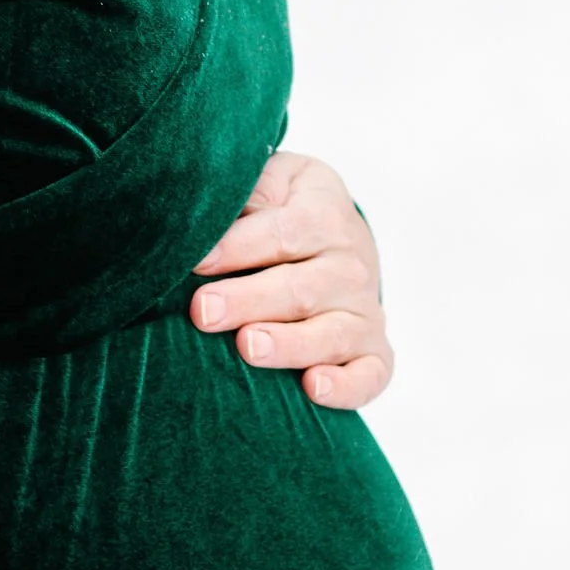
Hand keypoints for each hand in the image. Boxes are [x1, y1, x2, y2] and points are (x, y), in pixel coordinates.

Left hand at [190, 150, 390, 409]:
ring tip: (248, 347)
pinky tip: (313, 389)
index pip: (283, 233)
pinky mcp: (374, 352)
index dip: (238, 247)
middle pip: (300, 289)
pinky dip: (346, 387)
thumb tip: (219, 211)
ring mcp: (365, 312)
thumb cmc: (290, 208)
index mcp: (325, 217)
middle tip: (204, 312)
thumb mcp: (277, 181)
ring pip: (331, 335)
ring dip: (289, 345)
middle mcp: (351, 267)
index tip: (196, 261)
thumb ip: (253, 190)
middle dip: (249, 302)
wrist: (342, 235)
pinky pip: (369, 376)